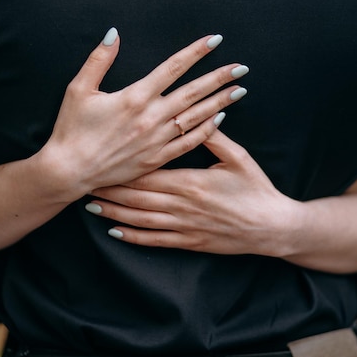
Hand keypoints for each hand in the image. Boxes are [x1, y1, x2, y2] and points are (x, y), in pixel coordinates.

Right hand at [39, 30, 248, 200]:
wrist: (69, 171)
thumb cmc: (71, 129)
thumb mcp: (79, 89)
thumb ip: (99, 59)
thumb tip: (114, 32)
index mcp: (135, 97)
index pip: (173, 67)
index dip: (196, 52)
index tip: (215, 40)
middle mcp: (151, 117)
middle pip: (193, 91)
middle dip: (220, 77)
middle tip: (241, 67)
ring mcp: (157, 140)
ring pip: (196, 116)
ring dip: (220, 102)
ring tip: (239, 90)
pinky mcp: (157, 158)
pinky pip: (189, 143)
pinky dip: (207, 130)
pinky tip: (221, 119)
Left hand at [87, 130, 293, 255]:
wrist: (272, 227)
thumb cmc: (256, 189)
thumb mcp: (238, 158)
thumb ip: (214, 137)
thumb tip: (198, 113)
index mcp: (190, 181)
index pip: (147, 173)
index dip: (121, 169)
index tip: (101, 162)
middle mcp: (181, 205)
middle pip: (136, 196)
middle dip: (110, 189)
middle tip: (84, 181)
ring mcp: (184, 226)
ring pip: (140, 219)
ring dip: (114, 212)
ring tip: (91, 205)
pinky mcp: (189, 242)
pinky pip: (155, 240)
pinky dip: (133, 236)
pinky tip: (114, 232)